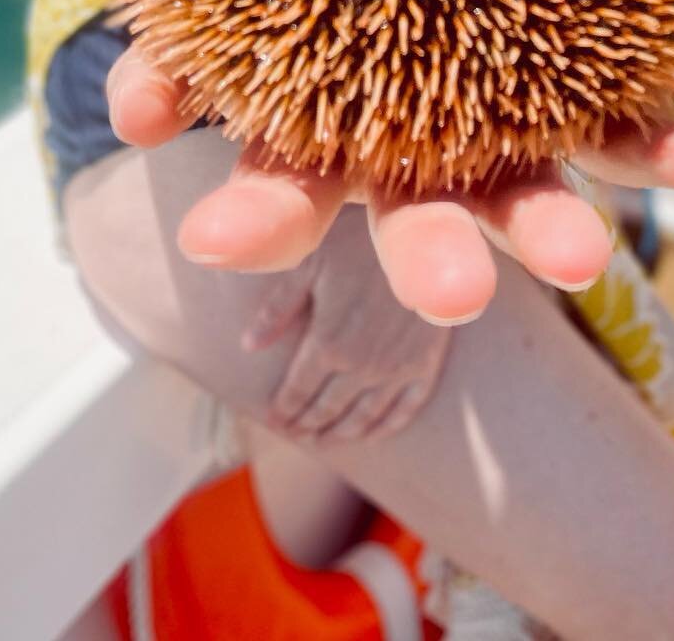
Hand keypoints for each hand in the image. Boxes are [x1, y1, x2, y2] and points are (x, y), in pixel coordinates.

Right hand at [106, 42, 673, 325]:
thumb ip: (180, 30)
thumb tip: (137, 112)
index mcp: (322, 129)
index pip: (282, 188)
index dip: (256, 216)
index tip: (220, 238)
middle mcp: (412, 149)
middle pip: (421, 219)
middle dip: (437, 259)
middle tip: (453, 293)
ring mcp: (497, 124)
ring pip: (526, 189)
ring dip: (554, 226)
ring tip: (586, 258)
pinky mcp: (573, 86)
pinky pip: (621, 123)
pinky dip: (664, 150)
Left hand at [238, 236, 450, 444]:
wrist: (425, 232)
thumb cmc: (359, 239)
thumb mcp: (310, 262)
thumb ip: (277, 307)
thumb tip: (247, 346)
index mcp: (326, 343)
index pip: (297, 391)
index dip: (282, 410)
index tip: (273, 421)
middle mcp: (360, 366)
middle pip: (327, 410)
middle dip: (307, 426)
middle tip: (296, 435)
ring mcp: (396, 369)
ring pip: (363, 418)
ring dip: (341, 433)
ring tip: (325, 441)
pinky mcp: (426, 364)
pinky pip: (404, 410)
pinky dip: (385, 427)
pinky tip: (373, 433)